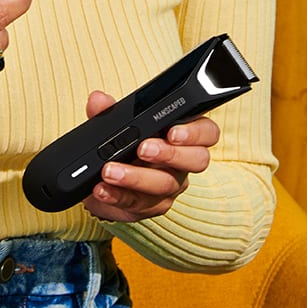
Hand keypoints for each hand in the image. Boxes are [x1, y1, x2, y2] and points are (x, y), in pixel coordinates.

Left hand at [81, 90, 218, 222]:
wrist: (103, 182)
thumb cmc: (122, 147)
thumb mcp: (115, 125)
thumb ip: (109, 111)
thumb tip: (99, 100)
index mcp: (183, 136)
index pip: (207, 133)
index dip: (195, 133)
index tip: (173, 131)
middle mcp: (183, 163)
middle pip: (196, 160)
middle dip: (169, 154)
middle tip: (142, 148)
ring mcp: (170, 187)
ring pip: (165, 184)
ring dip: (136, 177)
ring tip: (110, 171)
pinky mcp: (151, 207)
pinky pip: (139, 203)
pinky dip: (117, 195)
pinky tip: (102, 189)